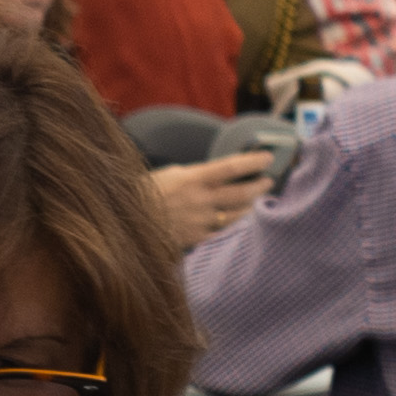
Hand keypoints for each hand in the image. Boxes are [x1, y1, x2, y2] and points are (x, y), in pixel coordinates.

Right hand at [151, 152, 274, 247]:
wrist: (127, 223)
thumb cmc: (146, 194)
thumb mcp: (172, 174)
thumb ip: (197, 176)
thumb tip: (219, 175)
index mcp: (193, 178)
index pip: (232, 167)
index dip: (254, 161)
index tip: (268, 158)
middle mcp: (201, 200)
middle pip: (241, 192)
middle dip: (260, 185)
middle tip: (268, 181)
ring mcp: (200, 221)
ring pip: (237, 213)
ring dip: (251, 205)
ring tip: (257, 200)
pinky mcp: (196, 238)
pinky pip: (222, 230)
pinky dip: (234, 223)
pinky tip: (239, 219)